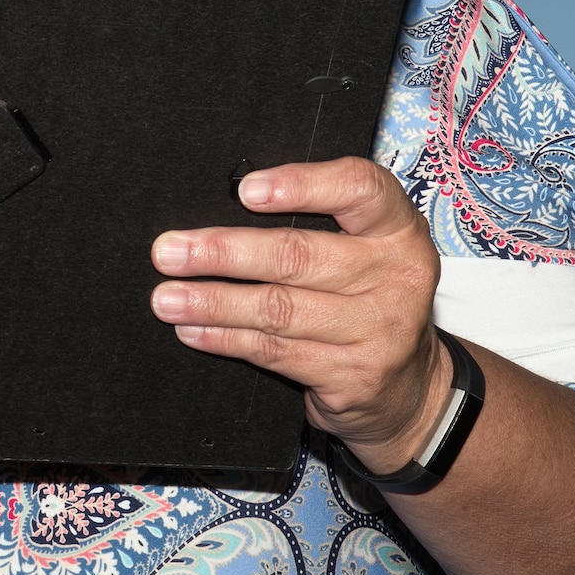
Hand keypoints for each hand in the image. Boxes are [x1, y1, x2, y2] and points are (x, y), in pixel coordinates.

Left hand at [149, 156, 451, 475]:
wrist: (409, 389)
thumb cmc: (365, 297)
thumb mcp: (364, 251)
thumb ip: (317, 223)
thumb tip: (220, 204)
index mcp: (399, 230)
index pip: (361, 190)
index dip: (302, 185)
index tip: (245, 190)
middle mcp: (396, 278)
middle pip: (299, 257)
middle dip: (223, 253)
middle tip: (168, 251)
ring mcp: (379, 332)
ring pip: (278, 310)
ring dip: (212, 302)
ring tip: (166, 298)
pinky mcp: (353, 377)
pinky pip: (274, 352)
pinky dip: (225, 339)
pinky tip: (192, 329)